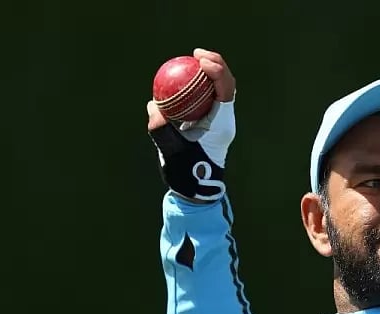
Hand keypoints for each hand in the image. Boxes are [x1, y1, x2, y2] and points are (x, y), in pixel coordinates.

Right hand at [147, 48, 237, 201]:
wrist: (195, 191)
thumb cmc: (186, 174)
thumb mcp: (171, 153)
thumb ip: (161, 131)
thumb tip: (153, 107)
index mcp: (222, 124)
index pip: (225, 90)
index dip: (217, 70)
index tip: (200, 61)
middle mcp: (224, 119)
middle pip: (226, 84)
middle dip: (215, 64)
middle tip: (195, 54)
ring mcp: (219, 121)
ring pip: (218, 90)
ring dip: (208, 73)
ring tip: (192, 60)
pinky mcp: (211, 124)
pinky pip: (206, 98)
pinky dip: (197, 86)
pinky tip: (181, 80)